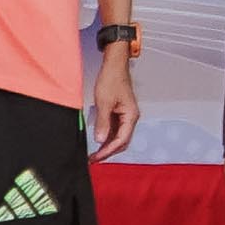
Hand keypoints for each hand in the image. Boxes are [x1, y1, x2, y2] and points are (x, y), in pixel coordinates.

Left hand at [89, 39, 140, 158]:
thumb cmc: (111, 80)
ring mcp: (125, 115)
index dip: (108, 151)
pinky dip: (106, 136)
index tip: (96, 157)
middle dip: (108, 151)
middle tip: (94, 159)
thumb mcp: (104, 102)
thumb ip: (102, 123)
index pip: (121, 140)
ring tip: (94, 153)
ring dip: (107, 145)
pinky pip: (114, 129)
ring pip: (118, 136)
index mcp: (131, 116)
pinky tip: (97, 140)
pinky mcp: (119, 112)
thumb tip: (100, 141)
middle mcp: (131, 117)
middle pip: (122, 141)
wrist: (114, 65)